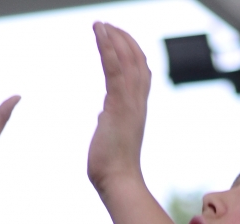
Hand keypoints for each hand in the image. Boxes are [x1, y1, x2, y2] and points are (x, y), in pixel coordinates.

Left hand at [87, 23, 151, 196]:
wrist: (119, 183)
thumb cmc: (113, 168)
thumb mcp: (111, 136)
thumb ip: (110, 121)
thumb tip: (104, 116)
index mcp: (136, 111)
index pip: (141, 75)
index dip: (133, 54)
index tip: (119, 41)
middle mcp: (137, 103)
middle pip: (138, 62)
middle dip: (125, 41)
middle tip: (109, 26)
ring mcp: (130, 103)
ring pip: (127, 60)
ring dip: (114, 38)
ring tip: (101, 24)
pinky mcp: (119, 104)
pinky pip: (114, 67)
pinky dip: (107, 46)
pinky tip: (99, 31)